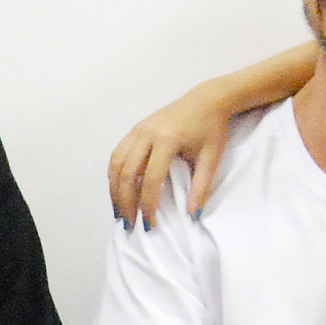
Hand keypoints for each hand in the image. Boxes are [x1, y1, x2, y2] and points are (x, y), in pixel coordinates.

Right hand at [108, 97, 232, 228]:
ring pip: (116, 163)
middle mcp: (146, 133)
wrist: (207, 99)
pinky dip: (114, 174)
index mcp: (167, 139)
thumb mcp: (211, 159)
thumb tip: (192, 215)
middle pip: (127, 173)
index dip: (148, 205)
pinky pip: (117, 154)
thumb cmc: (211, 129)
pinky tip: (118, 190)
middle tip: (128, 225)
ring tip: (119, 212)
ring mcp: (138, 129)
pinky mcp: (135, 129)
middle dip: (125, 202)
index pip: (151, 179)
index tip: (149, 225)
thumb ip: (202, 188)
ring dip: (114, 190)